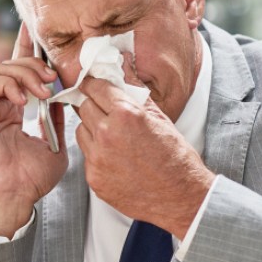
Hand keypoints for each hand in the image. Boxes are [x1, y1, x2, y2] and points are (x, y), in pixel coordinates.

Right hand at [0, 23, 68, 235]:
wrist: (12, 201)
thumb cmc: (29, 182)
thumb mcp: (54, 145)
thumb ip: (57, 120)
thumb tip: (67, 96)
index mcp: (10, 112)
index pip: (19, 73)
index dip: (28, 49)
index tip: (38, 31)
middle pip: (10, 66)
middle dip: (34, 62)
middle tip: (53, 74)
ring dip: (24, 74)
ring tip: (42, 89)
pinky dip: (6, 84)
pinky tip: (22, 98)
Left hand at [74, 77, 213, 237]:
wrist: (180, 196)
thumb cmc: (175, 157)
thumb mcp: (159, 116)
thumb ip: (135, 89)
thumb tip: (122, 64)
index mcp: (126, 115)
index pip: (95, 87)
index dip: (93, 83)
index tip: (92, 83)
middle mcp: (107, 135)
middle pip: (83, 107)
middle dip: (92, 104)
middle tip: (103, 108)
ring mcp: (98, 159)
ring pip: (81, 131)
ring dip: (92, 129)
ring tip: (113, 137)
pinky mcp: (94, 178)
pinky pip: (86, 156)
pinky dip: (96, 153)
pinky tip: (116, 157)